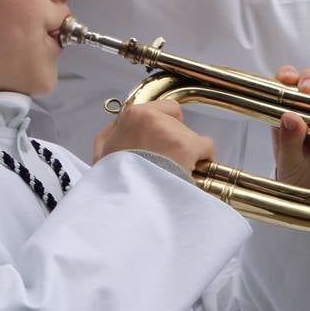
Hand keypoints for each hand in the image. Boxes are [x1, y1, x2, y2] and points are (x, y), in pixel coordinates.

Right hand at [91, 100, 214, 174]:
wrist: (124, 202)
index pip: (164, 108)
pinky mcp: (186, 146)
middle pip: (177, 123)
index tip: (165, 141)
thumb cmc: (114, 180)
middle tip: (168, 161)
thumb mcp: (103, 152)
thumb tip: (120, 126)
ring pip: (190, 135)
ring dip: (186, 152)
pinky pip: (206, 146)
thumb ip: (112, 135)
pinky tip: (194, 172)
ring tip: (176, 172)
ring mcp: (170, 131)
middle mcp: (152, 118)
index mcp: (132, 116)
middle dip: (175, 141)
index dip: (168, 125)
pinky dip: (204, 159)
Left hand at [272, 66, 309, 190]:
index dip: (286, 79)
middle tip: (309, 89)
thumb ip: (288, 142)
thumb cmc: (299, 185)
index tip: (289, 78)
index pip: (283, 91)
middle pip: (308, 86)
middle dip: (309, 81)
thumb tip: (289, 116)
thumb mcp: (289, 165)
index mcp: (287, 121)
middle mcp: (307, 116)